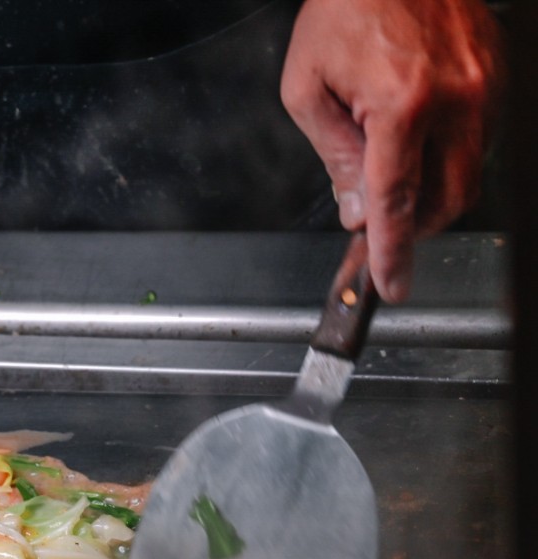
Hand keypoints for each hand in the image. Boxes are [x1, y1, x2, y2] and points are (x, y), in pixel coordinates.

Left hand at [281, 0, 500, 301]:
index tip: (392, 285)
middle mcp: (457, 98)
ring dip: (431, 193)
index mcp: (403, 104)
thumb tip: (357, 210)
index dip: (392, 253)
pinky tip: (417, 147)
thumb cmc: (343, 9)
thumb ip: (334, 157)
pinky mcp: (498, 74)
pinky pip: (480, 138)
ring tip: (392, 181)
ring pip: (468, 172)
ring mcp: (486, 85)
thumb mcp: (308, 88)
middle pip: (446, 198)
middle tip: (381, 232)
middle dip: (413, 227)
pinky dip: (448, 157)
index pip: (397, 202)